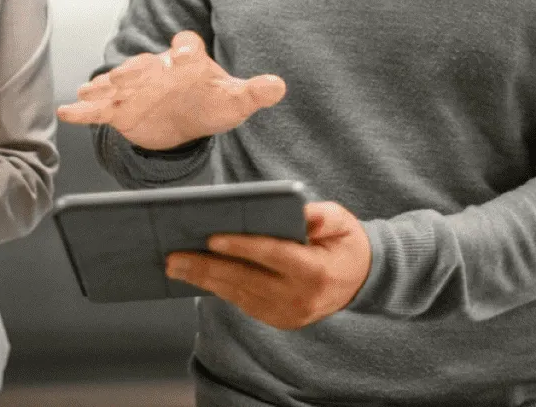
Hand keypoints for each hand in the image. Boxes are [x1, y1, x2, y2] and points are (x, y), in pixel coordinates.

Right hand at [55, 31, 285, 150]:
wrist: (188, 118)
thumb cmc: (213, 102)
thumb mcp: (236, 100)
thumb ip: (255, 91)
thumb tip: (279, 85)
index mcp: (188, 62)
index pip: (187, 48)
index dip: (186, 51)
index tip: (183, 56)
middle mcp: (157, 70)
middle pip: (144, 64)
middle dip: (135, 69)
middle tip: (124, 74)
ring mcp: (136, 89)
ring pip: (117, 84)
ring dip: (104, 86)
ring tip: (88, 90)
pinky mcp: (121, 110)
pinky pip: (99, 108)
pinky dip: (83, 108)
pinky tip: (67, 111)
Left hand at [165, 202, 371, 330]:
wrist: (362, 281)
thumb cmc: (345, 242)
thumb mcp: (342, 221)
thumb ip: (323, 215)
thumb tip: (303, 213)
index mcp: (315, 271)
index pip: (272, 256)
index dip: (241, 247)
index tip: (211, 238)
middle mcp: (299, 298)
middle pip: (245, 280)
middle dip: (207, 267)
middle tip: (173, 256)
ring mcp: (289, 314)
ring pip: (239, 295)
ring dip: (205, 281)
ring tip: (175, 266)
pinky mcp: (280, 321)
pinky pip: (244, 303)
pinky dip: (220, 289)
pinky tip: (198, 276)